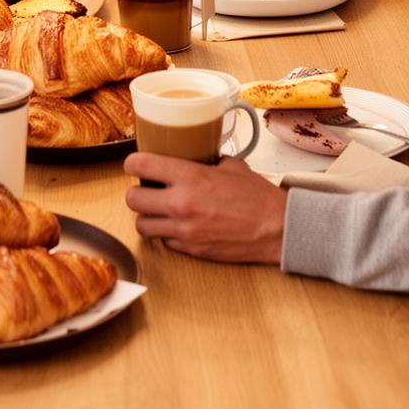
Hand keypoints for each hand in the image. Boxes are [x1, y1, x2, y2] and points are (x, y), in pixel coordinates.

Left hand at [124, 154, 285, 263]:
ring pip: (142, 225)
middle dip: (136, 192)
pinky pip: (164, 241)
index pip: (141, 165)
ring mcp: (184, 230)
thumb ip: (207, 163)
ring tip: (158, 210)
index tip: (135, 163)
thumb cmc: (258, 198)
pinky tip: (178, 225)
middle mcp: (181, 204)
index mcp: (190, 177)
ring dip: (147, 216)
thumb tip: (195, 159)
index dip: (132, 163)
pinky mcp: (190, 249)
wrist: (276, 229)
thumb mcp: (232, 167)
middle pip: (132, 199)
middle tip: (145, 189)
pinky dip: (166, 233)